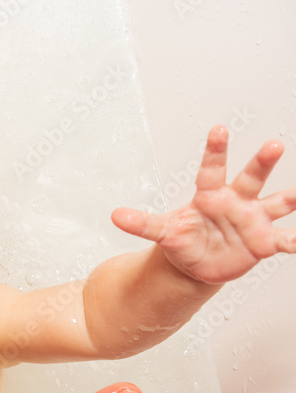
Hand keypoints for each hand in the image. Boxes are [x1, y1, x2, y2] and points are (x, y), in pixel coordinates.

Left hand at [112, 126, 295, 283]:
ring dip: (290, 197)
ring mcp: (253, 220)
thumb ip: (142, 223)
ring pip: (276, 203)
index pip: (212, 169)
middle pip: (251, 177)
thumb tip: (114, 216)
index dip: (215, 150)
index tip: (218, 130)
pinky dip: (293, 240)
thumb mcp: (162, 231)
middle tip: (274, 145)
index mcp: (209, 195)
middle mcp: (236, 201)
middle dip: (262, 162)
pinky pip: (283, 239)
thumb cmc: (184, 238)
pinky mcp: (264, 241)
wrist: (199, 262)